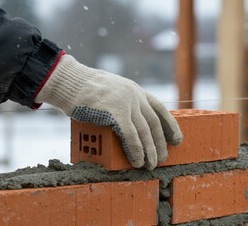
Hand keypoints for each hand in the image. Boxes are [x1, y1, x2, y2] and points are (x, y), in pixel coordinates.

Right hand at [35, 54, 182, 169]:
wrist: (70, 82)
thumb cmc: (85, 90)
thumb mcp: (111, 90)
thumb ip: (123, 103)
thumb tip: (129, 124)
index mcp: (135, 90)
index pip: (159, 109)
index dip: (170, 125)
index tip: (177, 139)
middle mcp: (134, 96)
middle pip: (154, 124)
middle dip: (160, 144)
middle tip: (163, 158)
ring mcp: (126, 103)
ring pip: (144, 132)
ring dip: (150, 151)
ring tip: (151, 165)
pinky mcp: (115, 113)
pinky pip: (130, 136)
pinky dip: (136, 151)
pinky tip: (138, 161)